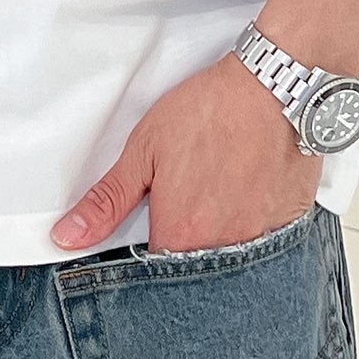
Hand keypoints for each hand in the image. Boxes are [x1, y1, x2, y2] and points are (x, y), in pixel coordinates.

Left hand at [50, 53, 322, 254]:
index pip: (152, 270)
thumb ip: (108, 200)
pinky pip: (266, 245)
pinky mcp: (290, 225)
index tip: (152, 227)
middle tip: (189, 201)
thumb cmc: (208, 111)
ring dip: (219, 237)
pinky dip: (254, 228)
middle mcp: (223, 247)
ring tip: (217, 194)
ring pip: (230, 259)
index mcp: (180, 233)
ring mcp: (262, 239)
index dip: (146, 251)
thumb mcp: (143, 150)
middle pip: (193, 269)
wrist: (273, 87)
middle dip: (184, 244)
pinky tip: (247, 196)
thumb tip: (69, 236)